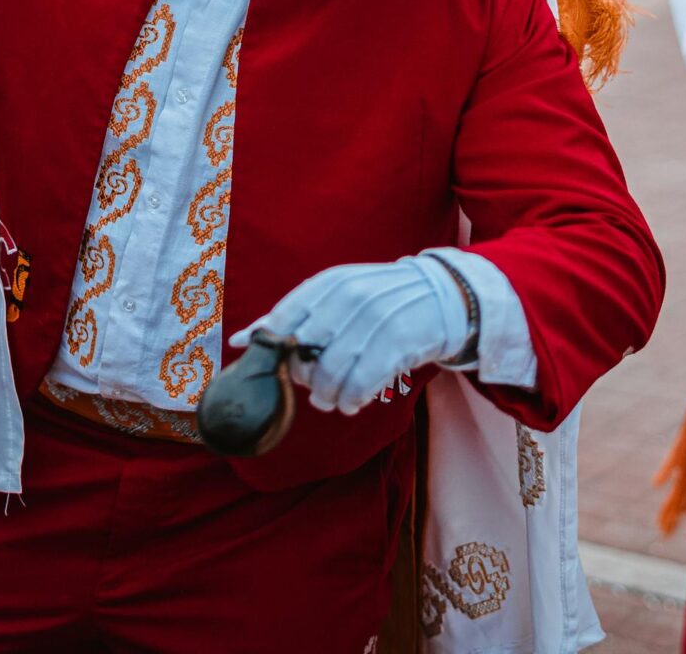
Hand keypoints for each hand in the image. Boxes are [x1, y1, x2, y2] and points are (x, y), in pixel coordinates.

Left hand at [229, 257, 468, 415]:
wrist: (445, 296)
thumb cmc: (381, 300)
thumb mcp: (338, 295)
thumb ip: (291, 317)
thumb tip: (240, 339)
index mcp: (330, 283)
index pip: (284, 319)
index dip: (279, 350)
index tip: (287, 365)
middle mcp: (348, 296)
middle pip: (304, 352)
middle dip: (305, 379)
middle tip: (315, 388)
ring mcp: (373, 318)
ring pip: (330, 373)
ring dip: (327, 397)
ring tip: (333, 402)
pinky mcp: (396, 342)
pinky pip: (360, 383)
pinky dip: (351, 400)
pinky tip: (352, 404)